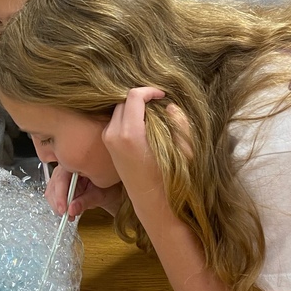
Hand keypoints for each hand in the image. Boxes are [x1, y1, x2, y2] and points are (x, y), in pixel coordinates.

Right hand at [45, 164, 122, 218]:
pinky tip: (67, 211)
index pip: (61, 179)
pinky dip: (58, 207)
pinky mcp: (58, 187)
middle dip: (58, 204)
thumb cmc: (104, 187)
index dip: (60, 196)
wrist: (107, 189)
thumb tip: (72, 210)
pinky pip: (53, 197)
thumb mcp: (97, 195)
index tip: (64, 210)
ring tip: (69, 215)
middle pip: (53, 187)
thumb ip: (85, 202)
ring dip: (57, 207)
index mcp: (75, 165)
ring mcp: (60, 178)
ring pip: (50, 193)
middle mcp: (64, 169)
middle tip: (67, 216)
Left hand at [101, 87, 171, 219]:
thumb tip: (169, 105)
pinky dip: (128, 116)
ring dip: (133, 106)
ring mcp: (108, 139)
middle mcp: (113, 134)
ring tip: (151, 112)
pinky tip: (142, 123)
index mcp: (129, 133)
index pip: (133, 96)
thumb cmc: (169, 177)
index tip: (162, 95)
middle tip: (158, 103)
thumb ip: (179, 123)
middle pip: (123, 100)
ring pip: (118, 109)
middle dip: (141, 98)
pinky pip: (115, 120)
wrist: (151, 200)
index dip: (149, 91)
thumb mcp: (183, 150)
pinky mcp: (108, 144)